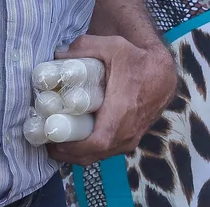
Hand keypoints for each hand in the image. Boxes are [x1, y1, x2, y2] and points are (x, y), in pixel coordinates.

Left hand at [48, 35, 178, 165]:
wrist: (163, 74)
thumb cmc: (138, 61)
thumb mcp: (112, 46)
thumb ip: (83, 47)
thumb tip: (57, 55)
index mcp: (122, 112)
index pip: (96, 142)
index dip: (72, 147)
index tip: (52, 141)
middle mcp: (128, 131)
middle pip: (93, 155)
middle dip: (67, 153)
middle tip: (46, 143)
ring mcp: (131, 138)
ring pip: (99, 156)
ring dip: (76, 154)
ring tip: (56, 143)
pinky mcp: (131, 139)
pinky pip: (107, 152)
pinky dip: (89, 151)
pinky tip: (75, 142)